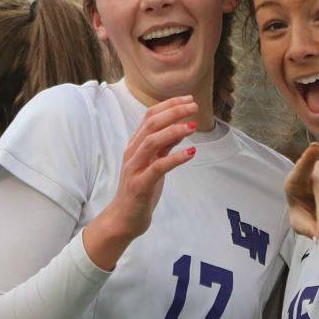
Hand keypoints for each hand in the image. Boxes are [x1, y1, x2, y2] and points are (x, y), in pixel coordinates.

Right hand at [83, 96, 197, 269]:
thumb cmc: (141, 190)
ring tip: (192, 126)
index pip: (150, 115)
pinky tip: (191, 154)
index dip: (169, 104)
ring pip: (151, 141)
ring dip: (173, 131)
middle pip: (151, 123)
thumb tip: (181, 127)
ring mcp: (135, 168)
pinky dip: (175, 158)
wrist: (124, 219)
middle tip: (194, 106)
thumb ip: (165, 146)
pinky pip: (158, 167)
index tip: (188, 99)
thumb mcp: (155, 164)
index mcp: (135, 145)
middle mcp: (133, 153)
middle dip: (173, 111)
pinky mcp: (140, 185)